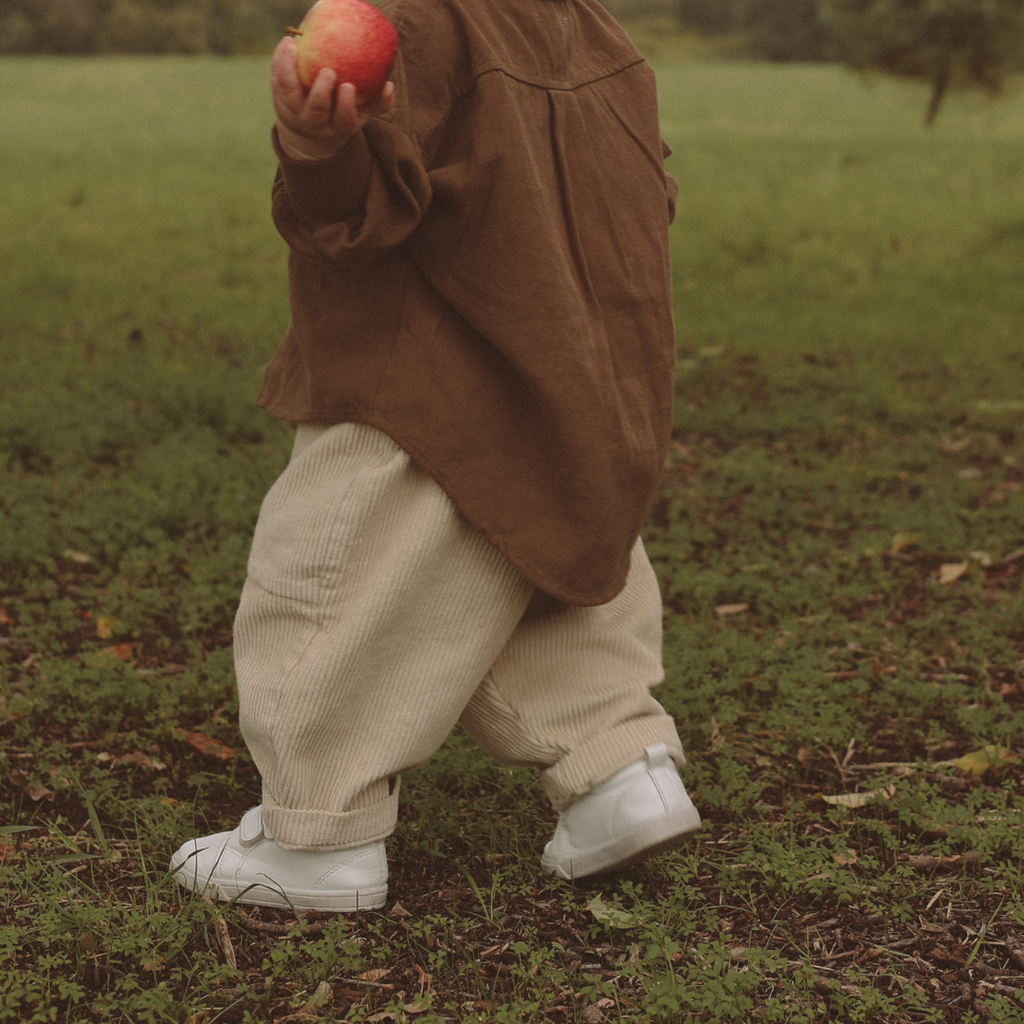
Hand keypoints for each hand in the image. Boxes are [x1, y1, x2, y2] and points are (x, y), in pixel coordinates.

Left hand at [271, 36, 394, 161]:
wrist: (310, 132)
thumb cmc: (342, 115)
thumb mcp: (361, 115)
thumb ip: (378, 102)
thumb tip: (389, 86)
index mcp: (337, 127)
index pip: (342, 121)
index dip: (345, 106)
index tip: (349, 87)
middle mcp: (314, 123)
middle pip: (316, 111)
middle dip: (321, 93)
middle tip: (328, 72)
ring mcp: (294, 113)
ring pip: (289, 94)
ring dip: (290, 70)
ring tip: (294, 47)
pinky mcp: (279, 100)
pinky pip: (277, 80)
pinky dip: (280, 61)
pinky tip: (288, 43)